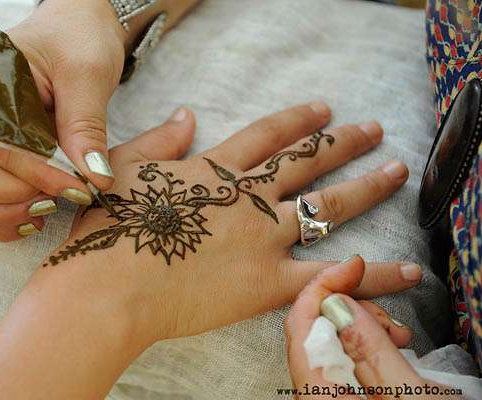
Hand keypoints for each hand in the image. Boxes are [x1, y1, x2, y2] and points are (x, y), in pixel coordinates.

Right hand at [0, 0, 198, 240]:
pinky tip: (34, 216)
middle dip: (11, 200)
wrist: (76, 32)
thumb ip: (85, 125)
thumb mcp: (87, 74)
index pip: (3, 149)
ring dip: (2, 215)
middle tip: (57, 199)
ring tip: (48, 208)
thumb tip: (94, 177)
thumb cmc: (79, 41)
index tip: (81, 189)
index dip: (42, 177)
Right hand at [52, 102, 420, 342]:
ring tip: (396, 172)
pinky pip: (331, 278)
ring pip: (330, 206)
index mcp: (215, 169)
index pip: (268, 135)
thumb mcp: (125, 168)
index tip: (323, 109)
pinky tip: (406, 272)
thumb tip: (187, 115)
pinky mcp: (269, 283)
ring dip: (367, 187)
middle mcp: (249, 198)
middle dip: (344, 141)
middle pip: (309, 161)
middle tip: (373, 130)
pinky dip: (370, 277)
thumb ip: (160, 140)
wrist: (108, 288)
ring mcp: (264, 238)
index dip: (299, 119)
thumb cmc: (108, 229)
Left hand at [286, 256, 459, 398]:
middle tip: (391, 313)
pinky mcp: (347, 399)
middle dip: (351, 310)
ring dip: (365, 330)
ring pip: (332, 347)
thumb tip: (340, 305)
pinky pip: (346, 365)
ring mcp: (330, 398)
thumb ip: (370, 352)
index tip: (353, 266)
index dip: (322, 287)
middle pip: (313, 333)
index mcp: (321, 396)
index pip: (300, 327)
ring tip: (403, 336)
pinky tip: (395, 350)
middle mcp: (316, 397)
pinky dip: (369, 349)